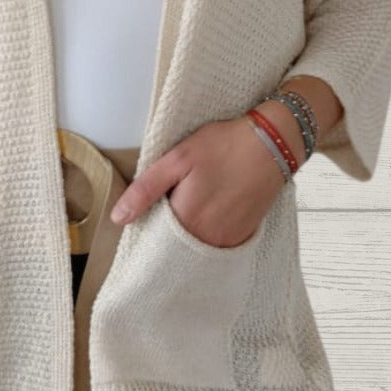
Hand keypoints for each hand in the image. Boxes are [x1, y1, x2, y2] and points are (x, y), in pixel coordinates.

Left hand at [109, 115, 289, 248]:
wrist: (272, 143)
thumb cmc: (224, 145)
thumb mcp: (177, 159)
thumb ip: (145, 190)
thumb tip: (118, 218)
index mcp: (185, 219)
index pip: (153, 238)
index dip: (146, 227)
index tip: (145, 214)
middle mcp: (207, 238)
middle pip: (175, 247)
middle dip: (165, 235)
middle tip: (169, 205)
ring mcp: (228, 239)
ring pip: (195, 247)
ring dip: (187, 235)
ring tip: (190, 205)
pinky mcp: (243, 236)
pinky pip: (216, 245)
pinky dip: (207, 235)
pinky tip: (209, 212)